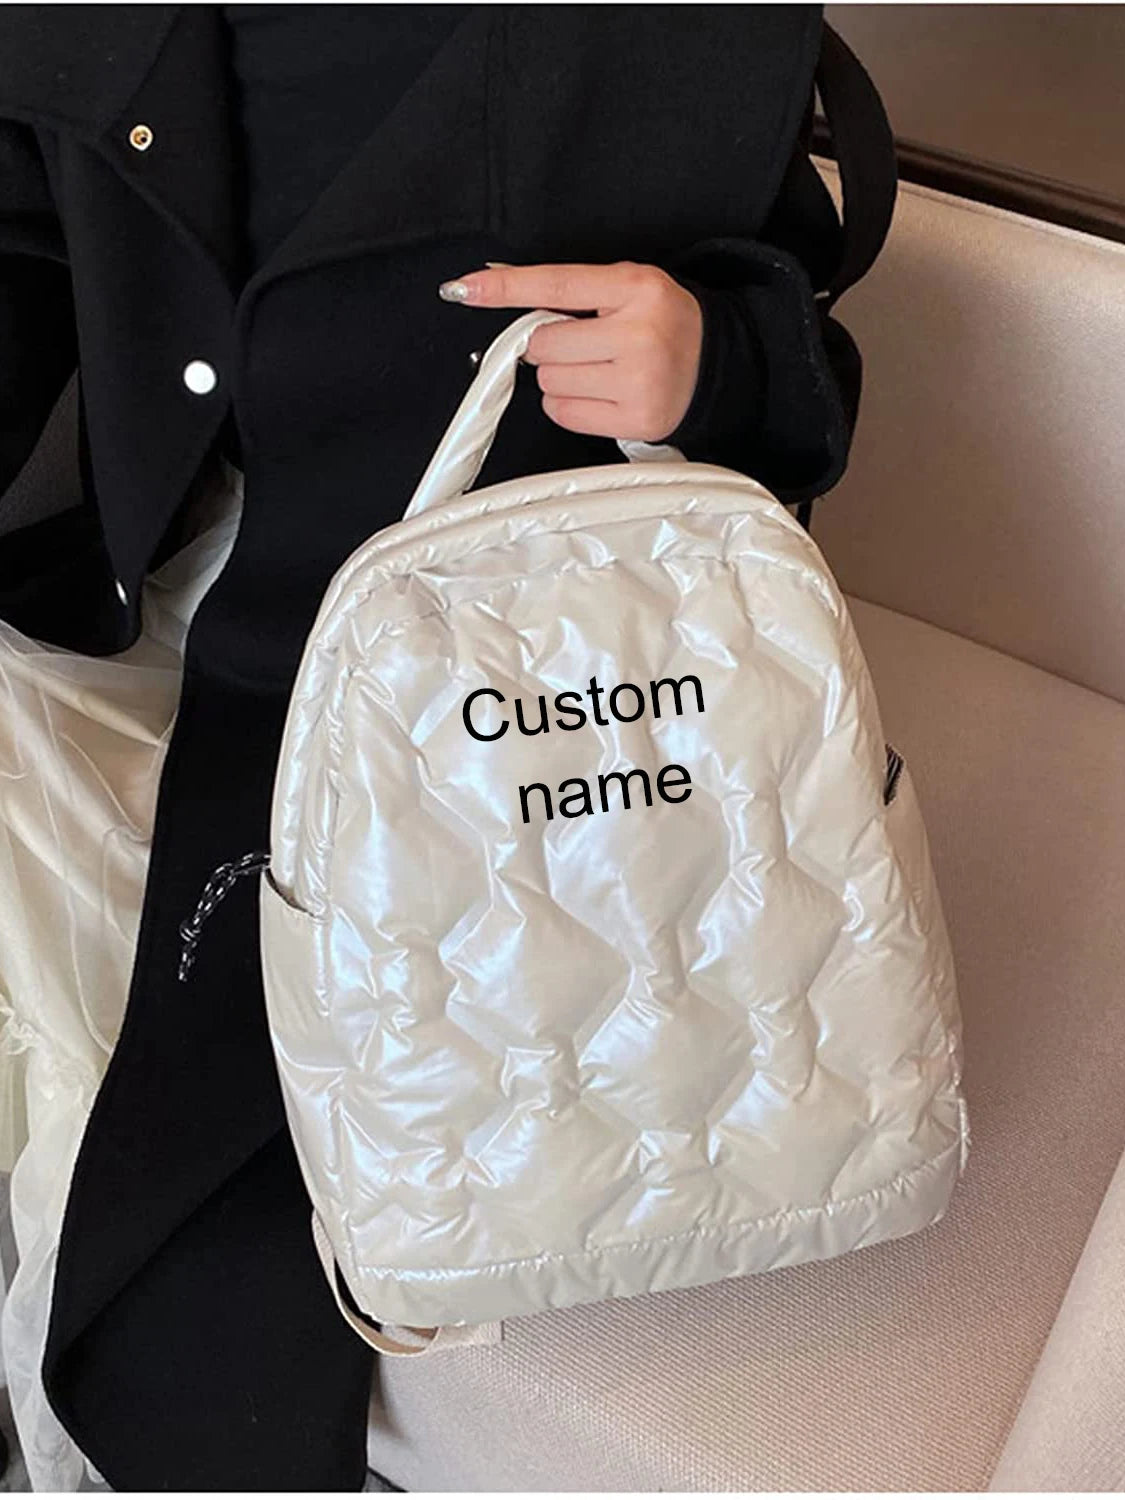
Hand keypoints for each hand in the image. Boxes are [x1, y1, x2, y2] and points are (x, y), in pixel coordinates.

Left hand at [438, 262, 702, 441]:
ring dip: (561, 378)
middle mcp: (638, 335)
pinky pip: (565, 414)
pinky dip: (571, 405)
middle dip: (552, 347)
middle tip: (585, 345)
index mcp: (636, 288)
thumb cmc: (663, 323)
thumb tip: (499, 286)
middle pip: (545, 345)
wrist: (718, 364)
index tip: (465, 289)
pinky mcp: (636, 420)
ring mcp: (638, 382)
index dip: (506, 288)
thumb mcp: (629, 287)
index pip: (556, 286)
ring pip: (550, 383)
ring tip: (599, 370)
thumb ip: (574, 290)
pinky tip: (601, 394)